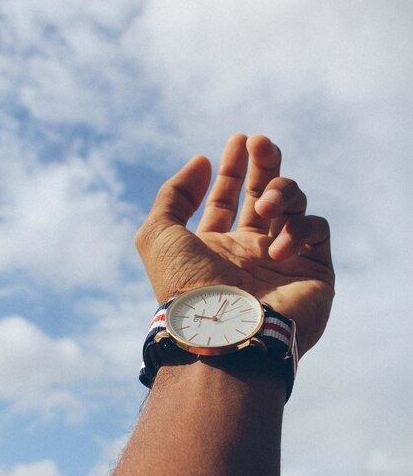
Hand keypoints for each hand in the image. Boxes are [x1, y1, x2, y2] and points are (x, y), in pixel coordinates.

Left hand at [135, 135, 334, 355]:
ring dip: (280, 193)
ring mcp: (285, 262)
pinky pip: (318, 228)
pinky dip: (300, 227)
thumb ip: (173, 194)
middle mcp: (252, 253)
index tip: (239, 140)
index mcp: (218, 246)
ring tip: (265, 208)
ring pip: (295, 204)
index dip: (234, 169)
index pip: (231, 200)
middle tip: (261, 142)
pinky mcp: (315, 271)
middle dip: (265, 165)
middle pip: (266, 195)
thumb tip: (200, 162)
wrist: (222, 334)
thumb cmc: (186, 286)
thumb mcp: (158, 235)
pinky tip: (278, 250)